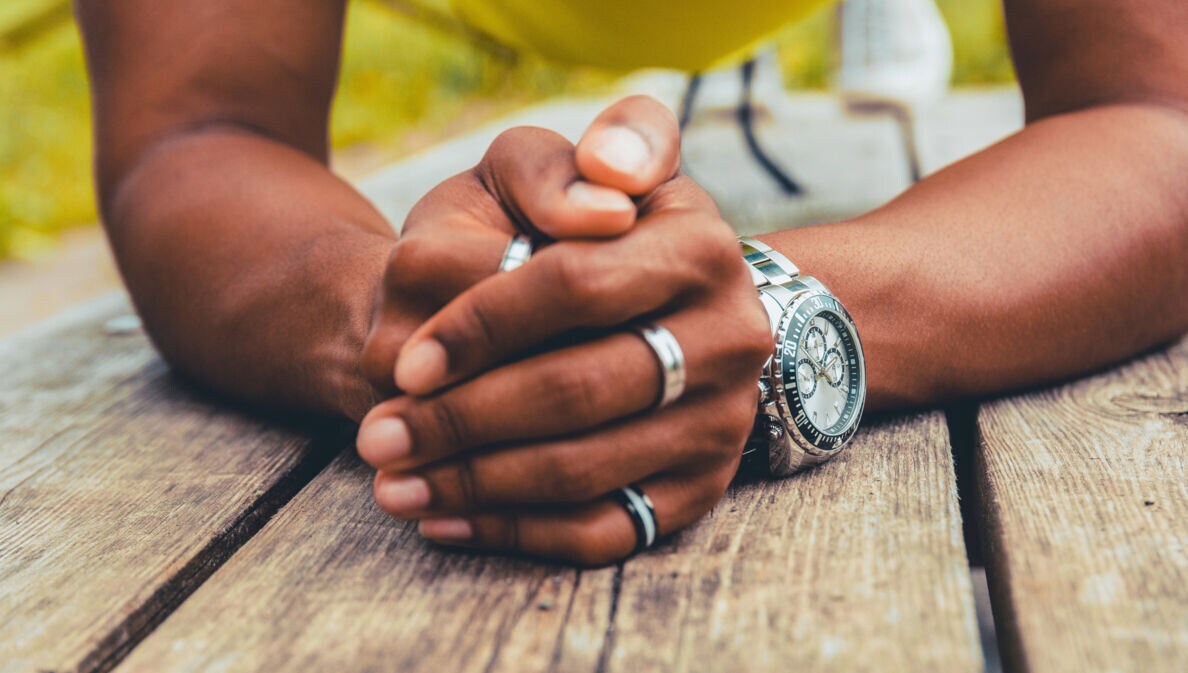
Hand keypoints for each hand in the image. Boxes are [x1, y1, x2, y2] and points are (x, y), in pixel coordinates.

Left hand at [357, 97, 773, 564]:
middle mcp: (727, 335)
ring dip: (474, 485)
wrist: (624, 307)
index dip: (483, 327)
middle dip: (463, 421)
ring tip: (390, 484)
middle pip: (580, 390)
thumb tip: (601, 196)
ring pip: (585, 470)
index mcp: (695, 243)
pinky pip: (607, 531)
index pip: (577, 285)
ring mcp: (719, 420)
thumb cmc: (546, 237)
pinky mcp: (698, 488)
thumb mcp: (537, 173)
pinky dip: (517, 534)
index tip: (405, 364)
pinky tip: (445, 521)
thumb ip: (552, 166)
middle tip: (376, 438)